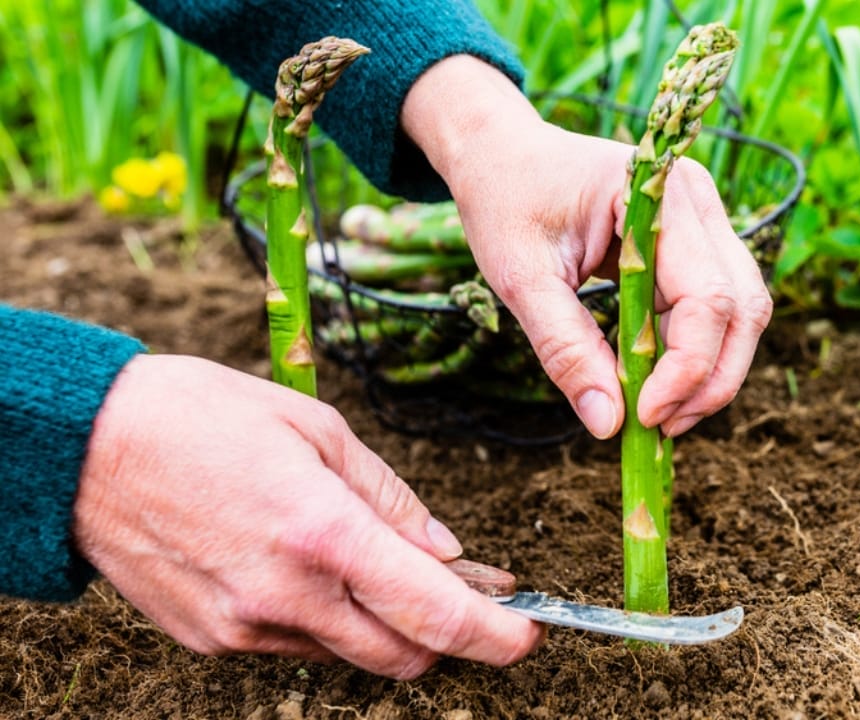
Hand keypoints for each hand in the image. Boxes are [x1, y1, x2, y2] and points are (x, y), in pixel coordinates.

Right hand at [73, 354, 541, 678]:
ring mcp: (246, 627)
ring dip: (385, 626)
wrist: (84, 448)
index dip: (496, 634)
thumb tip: (447, 552)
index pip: (437, 613)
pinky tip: (311, 571)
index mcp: (324, 534)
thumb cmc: (203, 418)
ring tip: (380, 569)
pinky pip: (296, 646)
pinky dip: (325, 621)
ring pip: (351, 656)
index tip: (527, 631)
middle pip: (405, 655)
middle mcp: (288, 595)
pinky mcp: (212, 640)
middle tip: (465, 593)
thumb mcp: (318, 431)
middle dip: (449, 635)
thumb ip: (391, 499)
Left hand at [402, 56, 771, 439]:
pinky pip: (716, 309)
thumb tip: (609, 424)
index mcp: (659, 194)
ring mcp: (704, 222)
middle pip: (742, 307)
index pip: (706, 296)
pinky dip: (694, 354)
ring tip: (659, 414)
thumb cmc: (506, 200)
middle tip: (660, 428)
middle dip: (710, 379)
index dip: (687, 367)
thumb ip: (565, 349)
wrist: (503, 154)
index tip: (645, 417)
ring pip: (741, 313)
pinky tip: (656, 385)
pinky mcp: (696, 246)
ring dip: (710, 372)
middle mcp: (698, 202)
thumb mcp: (520, 277)